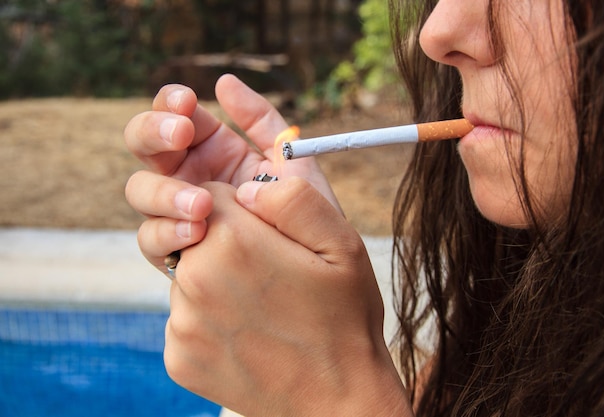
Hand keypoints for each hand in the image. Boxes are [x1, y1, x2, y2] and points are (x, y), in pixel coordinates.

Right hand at [125, 74, 338, 273]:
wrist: (317, 272)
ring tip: (202, 204)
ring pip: (140, 189)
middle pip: (144, 143)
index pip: (176, 113)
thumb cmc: (307, 212)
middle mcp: (189, 175)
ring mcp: (177, 213)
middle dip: (153, 132)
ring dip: (163, 190)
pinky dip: (166, 230)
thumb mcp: (292, 160)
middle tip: (180, 136)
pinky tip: (196, 233)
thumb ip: (261, 120)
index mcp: (214, 148)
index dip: (171, 102)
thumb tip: (223, 82)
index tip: (187, 103)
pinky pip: (150, 237)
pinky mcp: (175, 251)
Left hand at [164, 178, 411, 415]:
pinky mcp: (177, 356)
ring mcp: (181, 323)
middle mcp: (193, 279)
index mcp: (231, 242)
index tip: (272, 240)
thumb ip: (293, 198)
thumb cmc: (344, 318)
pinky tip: (249, 336)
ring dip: (219, 284)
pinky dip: (212, 322)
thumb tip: (245, 189)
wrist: (338, 399)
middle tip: (273, 277)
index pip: (213, 196)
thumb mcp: (342, 243)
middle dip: (229, 246)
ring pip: (191, 277)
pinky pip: (188, 318)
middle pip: (197, 237)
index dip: (246, 213)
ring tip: (265, 310)